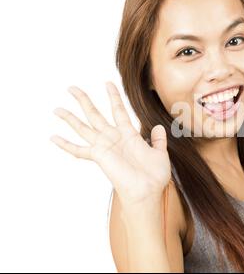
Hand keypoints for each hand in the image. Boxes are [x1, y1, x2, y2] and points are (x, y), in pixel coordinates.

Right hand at [51, 82, 170, 205]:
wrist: (147, 191)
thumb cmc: (154, 176)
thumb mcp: (160, 154)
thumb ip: (159, 140)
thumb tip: (160, 127)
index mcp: (129, 135)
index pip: (118, 110)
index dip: (113, 97)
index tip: (107, 83)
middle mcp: (113, 138)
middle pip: (95, 114)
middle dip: (84, 100)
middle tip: (72, 88)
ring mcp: (104, 147)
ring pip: (83, 127)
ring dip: (70, 118)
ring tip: (57, 109)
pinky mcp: (99, 156)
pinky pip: (79, 150)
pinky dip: (66, 144)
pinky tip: (53, 138)